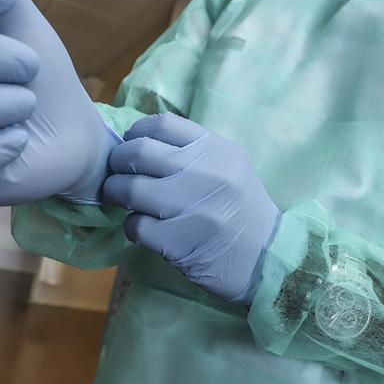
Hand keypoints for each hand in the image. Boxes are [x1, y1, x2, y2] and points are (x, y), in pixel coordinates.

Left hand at [103, 114, 280, 303]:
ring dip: (116, 194)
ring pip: (129, 189)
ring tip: (122, 200)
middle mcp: (206, 174)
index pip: (163, 124)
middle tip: (117, 174)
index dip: (136, 133)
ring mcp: (192, 209)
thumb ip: (191, 151)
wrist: (267, 259)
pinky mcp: (179, 242)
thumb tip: (138, 141)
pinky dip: (131, 226)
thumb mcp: (228, 167)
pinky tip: (143, 228)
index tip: (131, 145)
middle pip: (138, 153)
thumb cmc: (241, 210)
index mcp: (217, 150)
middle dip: (117, 163)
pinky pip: (135, 226)